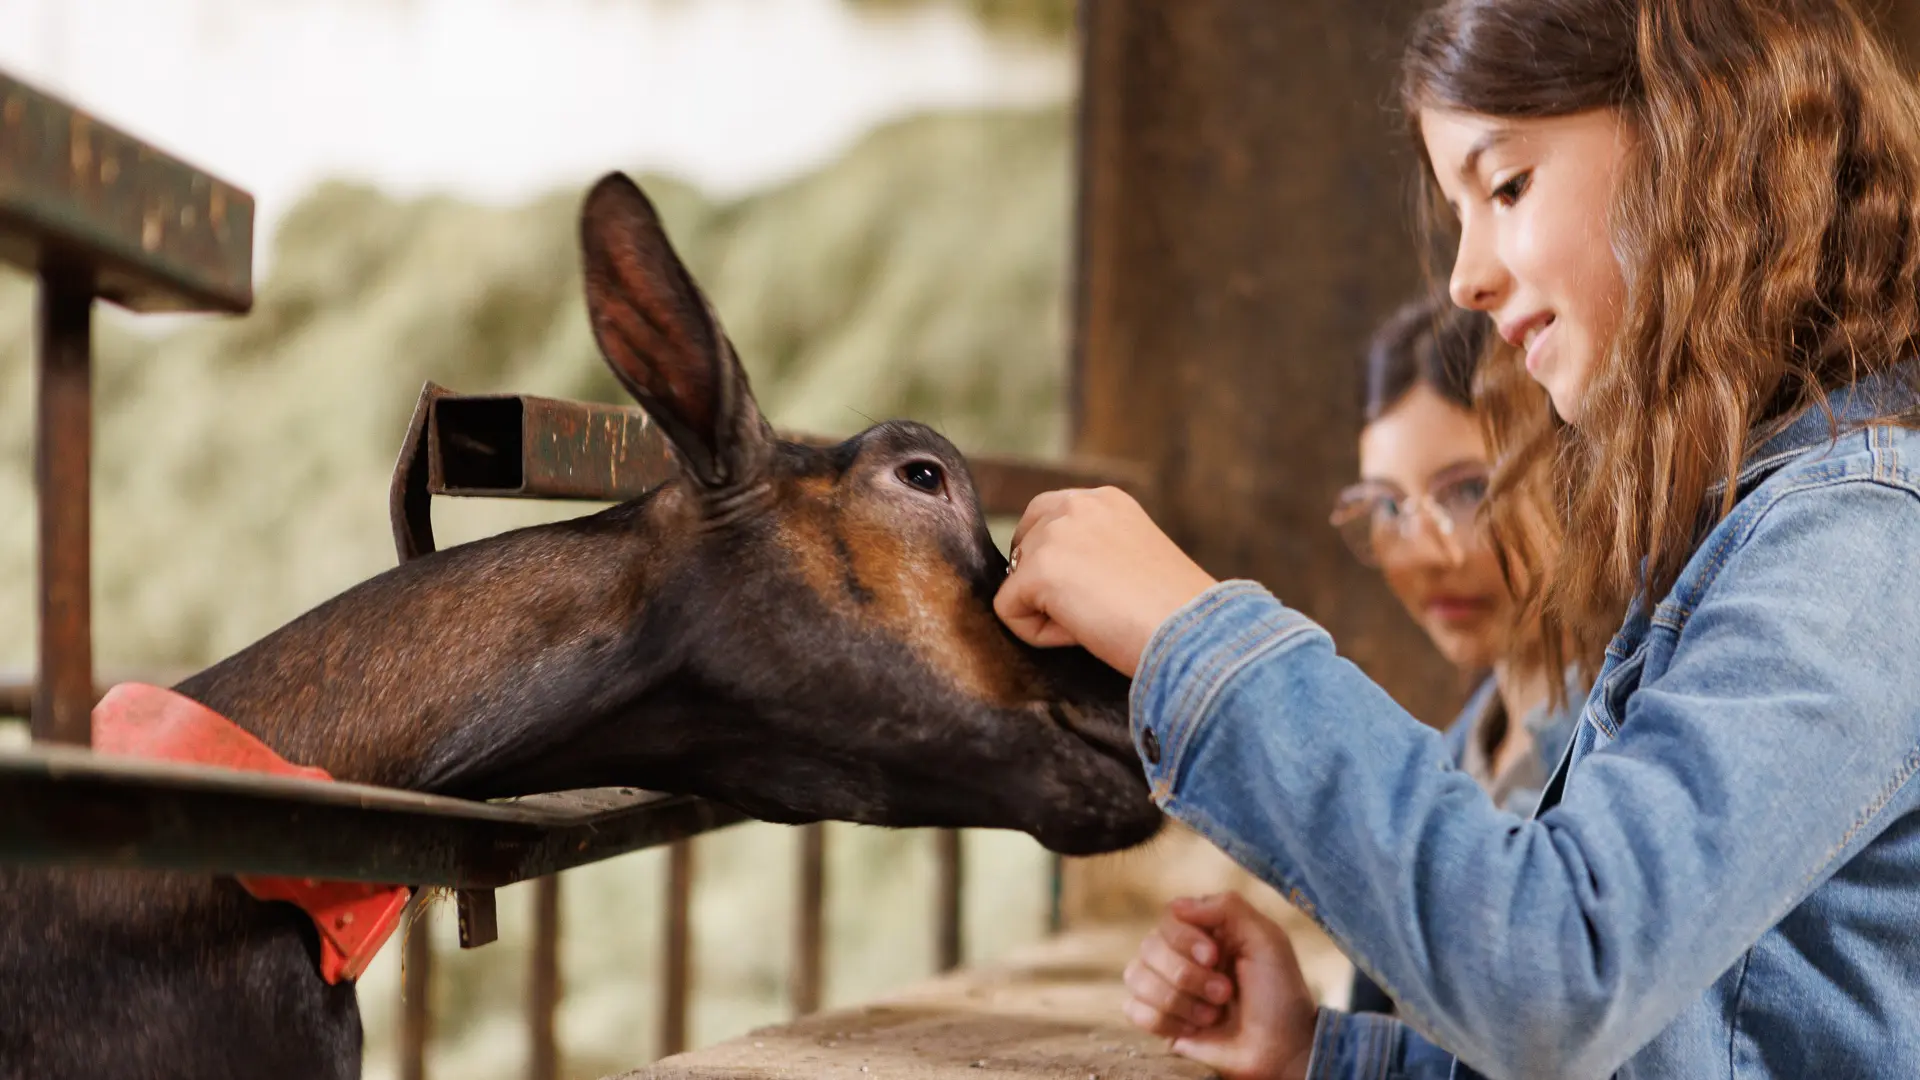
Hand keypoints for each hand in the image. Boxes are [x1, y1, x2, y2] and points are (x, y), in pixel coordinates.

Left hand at [993, 487, 1216, 676]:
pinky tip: (1085, 632)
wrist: (1191, 632)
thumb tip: (1054, 576)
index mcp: (1105, 500)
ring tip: (1099, 619)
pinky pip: (1010, 613)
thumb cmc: (1174, 611)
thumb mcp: (1133, 558)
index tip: (1094, 589)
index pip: (1047, 517)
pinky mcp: (1038, 570)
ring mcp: (1054, 534)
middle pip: (1023, 548)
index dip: (1057, 562)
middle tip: (1098, 607)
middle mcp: (1077, 504)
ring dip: (1049, 611)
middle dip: (1047, 585)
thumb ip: (1094, 550)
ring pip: (1017, 583)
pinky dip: (1040, 635)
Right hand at [1122, 893, 1318, 1079]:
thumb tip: (1176, 905)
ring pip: (1137, 976)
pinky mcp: (1159, 1019)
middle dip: (1188, 976)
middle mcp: (1180, 954)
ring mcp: (1166, 986)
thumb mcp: (1267, 941)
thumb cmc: (1279, 995)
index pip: (1168, 918)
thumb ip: (1228, 908)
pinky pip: (1134, 1009)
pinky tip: (1193, 1028)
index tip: (1214, 957)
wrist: (1280, 1051)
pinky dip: (1164, 1021)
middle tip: (1224, 993)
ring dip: (1178, 1000)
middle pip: (1150, 947)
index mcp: (1205, 930)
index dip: (1185, 938)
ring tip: (1212, 1015)